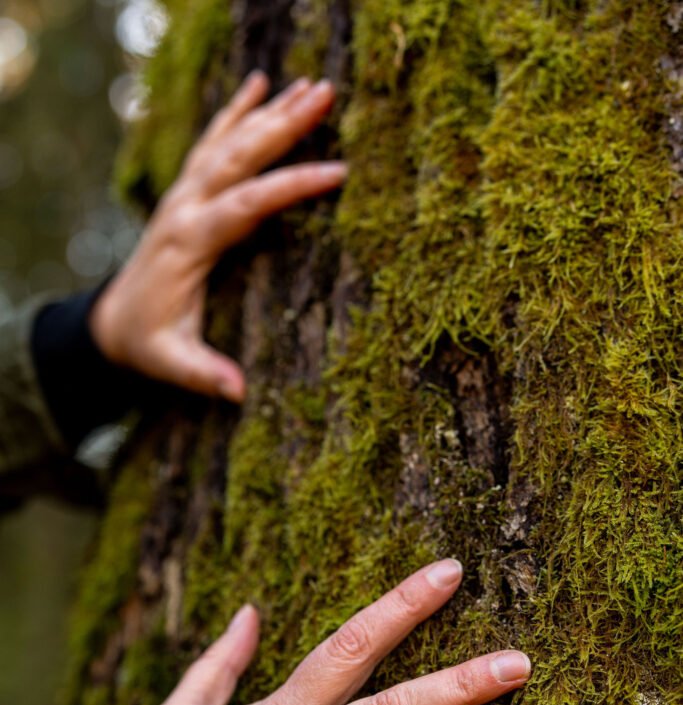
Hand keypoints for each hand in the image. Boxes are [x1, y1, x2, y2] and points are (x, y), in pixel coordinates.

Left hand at [89, 72, 346, 400]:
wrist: (113, 321)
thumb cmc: (148, 343)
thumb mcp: (172, 363)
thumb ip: (203, 374)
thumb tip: (238, 393)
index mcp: (189, 243)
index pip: (245, 204)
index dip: (290, 187)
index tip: (335, 174)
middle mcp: (185, 208)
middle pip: (237, 156)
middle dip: (283, 124)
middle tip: (326, 95)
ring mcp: (183, 195)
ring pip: (228, 141)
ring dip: (269, 111)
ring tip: (312, 84)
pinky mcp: (186, 193)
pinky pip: (213, 143)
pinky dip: (236, 111)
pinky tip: (261, 84)